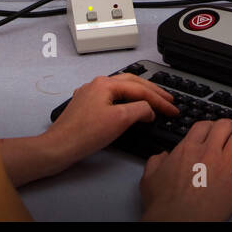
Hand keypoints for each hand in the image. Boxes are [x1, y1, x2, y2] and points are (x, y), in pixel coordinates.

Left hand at [45, 73, 178, 168]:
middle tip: (169, 100)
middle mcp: (97, 84)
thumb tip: (149, 110)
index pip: (140, 89)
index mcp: (105, 83)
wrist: (58, 148)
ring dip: (140, 94)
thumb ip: (140, 109)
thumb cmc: (86, 134)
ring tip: (155, 100)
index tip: (172, 110)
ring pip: (121, 89)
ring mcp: (90, 94)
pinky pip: (112, 97)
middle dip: (152, 91)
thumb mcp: (120, 120)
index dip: (159, 100)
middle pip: (132, 83)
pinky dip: (127, 100)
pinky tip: (130, 105)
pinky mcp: (86, 106)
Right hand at [139, 118, 231, 220]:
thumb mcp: (149, 178)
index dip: (211, 124)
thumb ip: (155, 162)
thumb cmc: (163, 205)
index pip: (204, 126)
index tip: (213, 128)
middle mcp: (207, 154)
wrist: (175, 222)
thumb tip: (161, 156)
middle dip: (231, 125)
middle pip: (225, 126)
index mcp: (187, 150)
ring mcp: (223, 167)